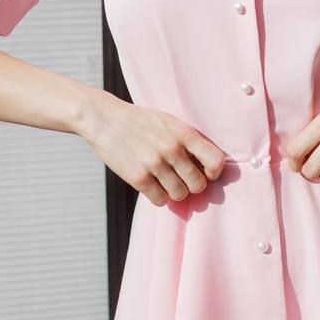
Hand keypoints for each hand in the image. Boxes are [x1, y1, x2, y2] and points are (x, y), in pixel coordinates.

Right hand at [80, 89, 225, 206]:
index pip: (215, 161)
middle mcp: (172, 149)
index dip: (214, 172)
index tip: (206, 173)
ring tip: (166, 181)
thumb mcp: (168, 122)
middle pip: (198, 184)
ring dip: (175, 192)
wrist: (104, 119)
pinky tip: (153, 186)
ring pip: (180, 195)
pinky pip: (160, 200)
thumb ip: (187, 140)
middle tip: (182, 179)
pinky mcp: (138, 178)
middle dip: (192, 185)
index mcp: (183, 133)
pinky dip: (158, 196)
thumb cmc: (140, 121)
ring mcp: (154, 164)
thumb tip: (206, 167)